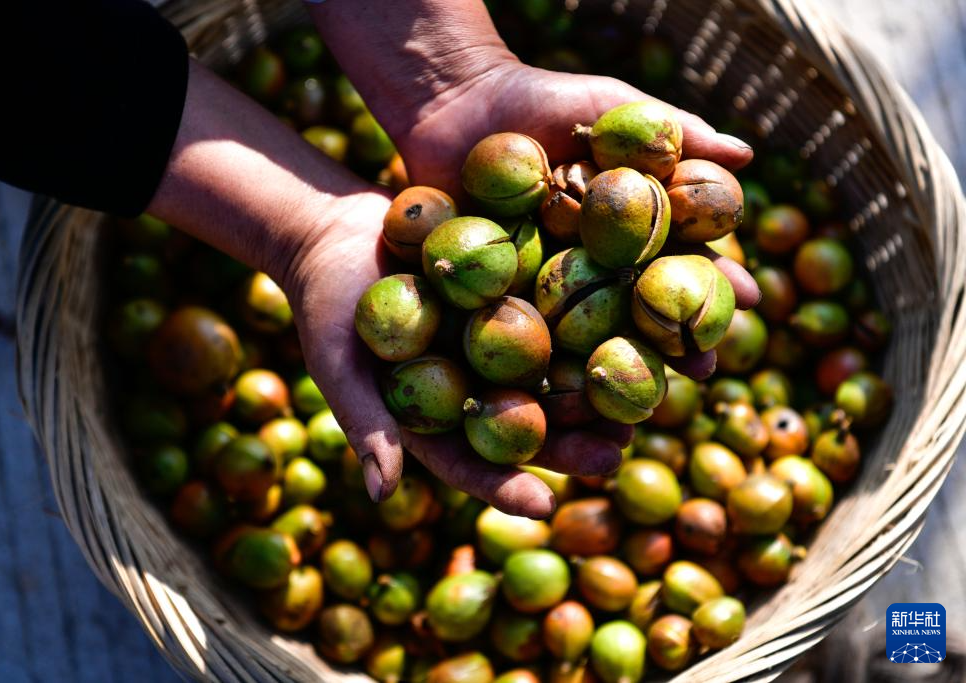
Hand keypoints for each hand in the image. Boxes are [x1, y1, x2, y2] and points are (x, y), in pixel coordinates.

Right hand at [281, 191, 630, 518]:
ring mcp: (503, 338)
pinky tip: (632, 318)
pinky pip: (559, 304)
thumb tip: (382, 495)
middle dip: (572, 445)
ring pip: (557, 372)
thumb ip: (365, 421)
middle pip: (531, 425)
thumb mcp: (338, 361)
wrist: (337, 229)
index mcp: (440, 417)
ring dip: (598, 388)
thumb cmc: (325, 303)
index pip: (474, 463)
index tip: (541, 507)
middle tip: (612, 459)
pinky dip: (594, 315)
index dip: (506, 487)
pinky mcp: (519, 288)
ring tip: (644, 404)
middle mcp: (480, 384)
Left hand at [391, 61, 760, 378]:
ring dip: (616, 369)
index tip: (751, 301)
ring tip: (645, 401)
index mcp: (623, 226)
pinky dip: (539, 362)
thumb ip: (673, 130)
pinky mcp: (490, 294)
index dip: (714, 280)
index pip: (679, 258)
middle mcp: (588, 263)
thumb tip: (749, 152)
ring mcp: (540, 283)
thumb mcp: (609, 106)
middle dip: (674, 341)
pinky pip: (517, 332)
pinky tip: (563, 395)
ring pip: (584, 335)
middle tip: (704, 371)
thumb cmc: (537, 99)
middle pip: (638, 311)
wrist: (452, 103)